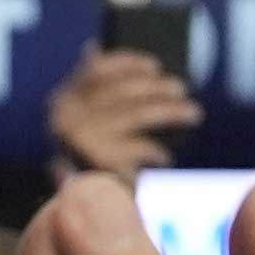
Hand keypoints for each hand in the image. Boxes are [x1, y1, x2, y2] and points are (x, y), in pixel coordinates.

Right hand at [47, 47, 201, 179]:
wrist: (72, 207)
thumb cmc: (88, 155)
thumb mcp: (85, 119)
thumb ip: (92, 91)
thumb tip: (93, 47)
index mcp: (62, 100)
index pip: (96, 69)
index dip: (128, 62)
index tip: (155, 65)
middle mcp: (65, 117)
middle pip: (123, 90)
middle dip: (157, 87)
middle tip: (181, 89)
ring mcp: (81, 140)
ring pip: (138, 115)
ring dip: (170, 111)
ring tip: (193, 113)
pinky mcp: (99, 162)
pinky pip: (140, 148)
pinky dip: (155, 152)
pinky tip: (164, 156)